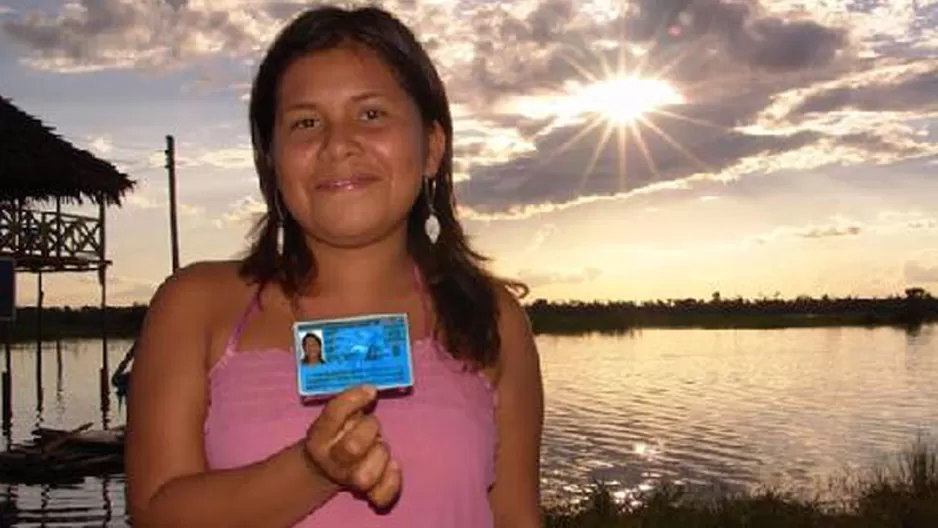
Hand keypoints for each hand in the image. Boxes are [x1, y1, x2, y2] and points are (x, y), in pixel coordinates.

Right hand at [303, 386, 401, 508]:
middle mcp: (332, 460)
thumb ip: (351, 402)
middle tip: (373, 425)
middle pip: (352, 447)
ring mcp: (349, 480)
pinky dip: (391, 482)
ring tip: (379, 447)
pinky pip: (381, 496)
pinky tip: (393, 466)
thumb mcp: (338, 414)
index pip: (334, 413)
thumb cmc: (340, 431)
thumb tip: (372, 391)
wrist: (327, 466)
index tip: (371, 391)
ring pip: (366, 476)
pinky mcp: (368, 494)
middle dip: (370, 429)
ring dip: (380, 455)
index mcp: (320, 436)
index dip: (354, 399)